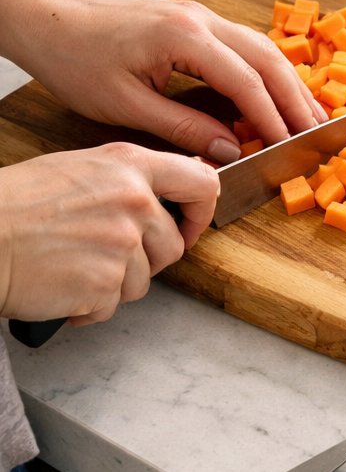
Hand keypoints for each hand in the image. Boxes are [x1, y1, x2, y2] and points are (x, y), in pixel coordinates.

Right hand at [0, 144, 217, 324]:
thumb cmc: (16, 204)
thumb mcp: (81, 169)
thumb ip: (128, 179)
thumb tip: (165, 193)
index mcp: (130, 166)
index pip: (202, 183)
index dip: (200, 212)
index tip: (189, 225)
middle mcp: (134, 201)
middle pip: (172, 246)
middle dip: (144, 259)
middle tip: (104, 256)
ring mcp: (122, 244)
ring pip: (142, 281)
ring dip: (112, 284)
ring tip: (73, 267)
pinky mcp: (104, 284)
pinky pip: (111, 306)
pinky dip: (87, 306)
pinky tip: (62, 287)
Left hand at [20, 0, 326, 163]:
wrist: (53, 24)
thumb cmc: (79, 63)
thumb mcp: (127, 106)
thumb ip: (183, 127)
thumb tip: (230, 149)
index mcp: (184, 36)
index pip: (245, 79)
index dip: (271, 116)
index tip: (288, 145)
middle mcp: (201, 19)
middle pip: (266, 57)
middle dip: (295, 97)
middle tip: (318, 132)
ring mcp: (201, 16)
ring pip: (261, 48)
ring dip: (287, 83)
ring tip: (309, 117)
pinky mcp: (195, 22)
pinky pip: (244, 45)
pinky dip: (266, 72)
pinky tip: (276, 94)